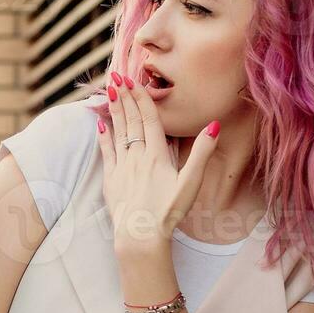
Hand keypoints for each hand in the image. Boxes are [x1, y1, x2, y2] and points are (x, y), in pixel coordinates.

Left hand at [96, 70, 219, 253]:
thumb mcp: (191, 183)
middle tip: (117, 77)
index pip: (149, 119)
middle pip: (131, 121)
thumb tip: (213, 126)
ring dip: (114, 111)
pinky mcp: (111, 180)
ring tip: (110, 92)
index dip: (141, 98)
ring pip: (117, 133)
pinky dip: (103, 137)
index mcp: (157, 155)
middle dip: (125, 97)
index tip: (133, 79)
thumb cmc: (169, 212)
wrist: (140, 236)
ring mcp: (122, 168)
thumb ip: (201, 153)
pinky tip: (100, 125)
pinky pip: (107, 153)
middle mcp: (137, 157)